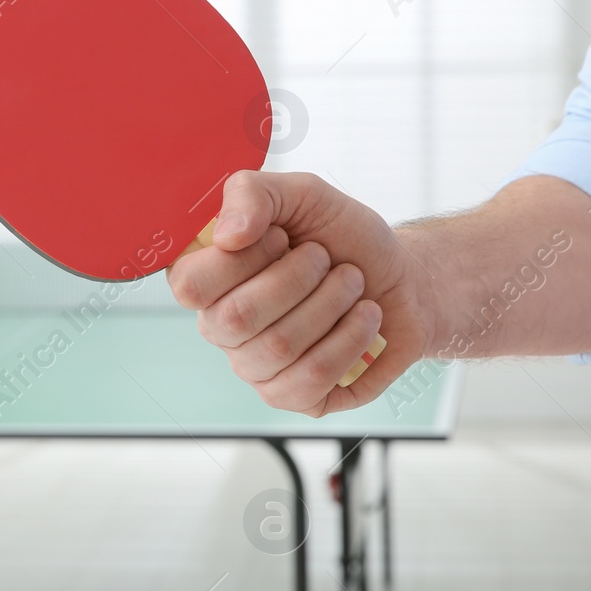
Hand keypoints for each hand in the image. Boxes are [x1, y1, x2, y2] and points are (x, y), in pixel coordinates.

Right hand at [167, 171, 433, 415]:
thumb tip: (226, 234)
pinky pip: (310, 379)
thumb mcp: (303, 194)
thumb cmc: (344, 238)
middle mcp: (221, 326)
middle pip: (237, 318)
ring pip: (280, 347)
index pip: (189, 285)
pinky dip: (350, 339)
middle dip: (300, 278)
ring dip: (332, 303)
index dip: (243, 258)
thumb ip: (254, 194)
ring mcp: (253, 367)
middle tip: (327, 261)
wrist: (401, 278)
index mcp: (209, 278)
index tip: (282, 237)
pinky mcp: (291, 396)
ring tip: (352, 285)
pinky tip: (362, 319)